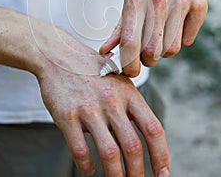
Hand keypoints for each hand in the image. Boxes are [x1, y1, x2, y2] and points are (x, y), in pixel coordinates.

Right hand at [35, 32, 169, 176]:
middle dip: (138, 173)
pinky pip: (80, 149)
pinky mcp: (67, 115)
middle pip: (133, 147)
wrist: (59, 57)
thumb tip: (148, 139)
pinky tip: (88, 169)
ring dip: (115, 175)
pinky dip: (86, 165)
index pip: (153, 129)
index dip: (161, 156)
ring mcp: (89, 108)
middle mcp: (112, 101)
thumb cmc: (93, 73)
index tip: (162, 174)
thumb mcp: (119, 82)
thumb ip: (132, 107)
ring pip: (109, 152)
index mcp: (129, 94)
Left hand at [99, 0, 207, 75]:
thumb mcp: (130, 1)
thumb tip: (104, 53)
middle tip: (147, 54)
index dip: (129, 64)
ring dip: (164, 50)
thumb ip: (118, 29)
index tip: (131, 72)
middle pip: (151, 51)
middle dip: (148, 60)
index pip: (129, 42)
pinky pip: (187, 41)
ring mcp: (180, 2)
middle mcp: (157, 1)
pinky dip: (181, 39)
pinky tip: (177, 25)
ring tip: (162, 35)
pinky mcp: (198, 6)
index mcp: (135, 0)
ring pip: (171, 50)